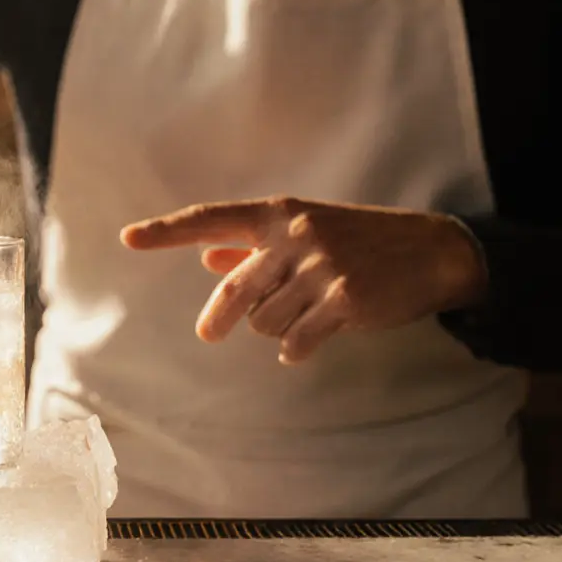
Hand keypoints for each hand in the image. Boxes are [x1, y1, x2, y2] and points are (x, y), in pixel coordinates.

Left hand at [120, 197, 485, 364]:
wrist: (433, 251)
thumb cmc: (361, 240)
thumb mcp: (308, 231)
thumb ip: (254, 246)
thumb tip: (208, 260)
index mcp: (279, 213)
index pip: (211, 219)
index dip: (167, 230)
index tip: (128, 238)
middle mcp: (295, 236)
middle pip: (235, 291)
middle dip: (221, 316)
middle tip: (209, 333)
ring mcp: (321, 268)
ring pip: (266, 322)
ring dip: (278, 328)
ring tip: (305, 316)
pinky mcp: (343, 301)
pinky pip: (296, 341)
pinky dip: (297, 348)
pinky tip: (310, 341)